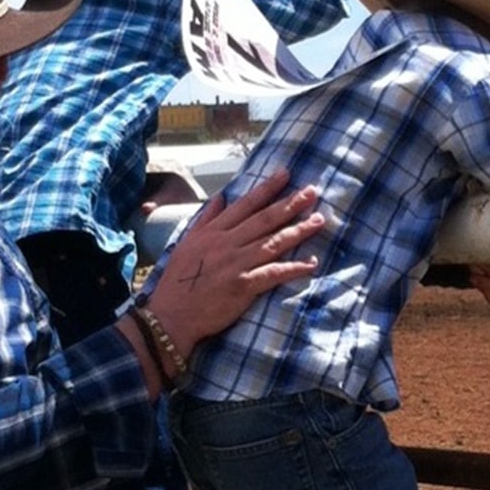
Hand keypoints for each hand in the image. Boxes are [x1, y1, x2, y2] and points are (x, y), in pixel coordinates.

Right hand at [145, 170, 323, 352]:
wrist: (170, 315)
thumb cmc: (178, 281)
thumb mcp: (186, 243)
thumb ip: (206, 219)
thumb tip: (222, 197)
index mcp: (213, 232)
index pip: (245, 205)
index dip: (267, 189)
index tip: (286, 174)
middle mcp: (226, 243)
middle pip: (264, 220)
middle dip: (290, 204)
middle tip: (312, 191)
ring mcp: (236, 264)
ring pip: (272, 243)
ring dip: (298, 231)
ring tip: (318, 220)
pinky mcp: (243, 286)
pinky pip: (273, 273)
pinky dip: (293, 268)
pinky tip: (310, 263)